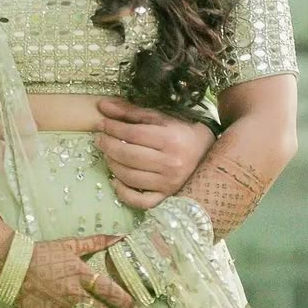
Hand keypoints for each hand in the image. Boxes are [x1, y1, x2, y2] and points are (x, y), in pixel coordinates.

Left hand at [95, 98, 215, 208]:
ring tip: (107, 154)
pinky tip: (115, 181)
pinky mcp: (167, 197)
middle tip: (99, 139)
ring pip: (130, 177)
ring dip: (112, 165)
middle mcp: (171, 163)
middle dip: (108, 146)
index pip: (133, 134)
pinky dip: (124, 193)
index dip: (112, 128)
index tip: (101, 124)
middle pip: (129, 156)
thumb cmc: (182, 131)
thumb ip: (131, 112)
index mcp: (170, 139)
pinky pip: (141, 201)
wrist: (208, 152)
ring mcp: (169, 183)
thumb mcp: (160, 117)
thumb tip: (102, 106)